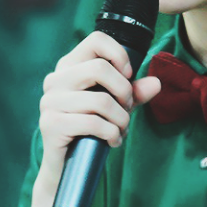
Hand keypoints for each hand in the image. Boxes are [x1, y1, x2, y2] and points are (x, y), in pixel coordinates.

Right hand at [38, 31, 160, 185]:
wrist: (66, 167)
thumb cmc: (91, 129)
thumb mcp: (116, 106)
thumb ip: (134, 92)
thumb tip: (156, 83)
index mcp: (69, 67)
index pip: (96, 40)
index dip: (119, 55)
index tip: (128, 77)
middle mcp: (56, 80)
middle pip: (100, 68)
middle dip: (124, 92)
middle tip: (127, 109)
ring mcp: (50, 101)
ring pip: (101, 100)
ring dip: (121, 119)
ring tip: (121, 129)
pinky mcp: (51, 124)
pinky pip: (93, 123)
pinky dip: (112, 134)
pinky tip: (113, 140)